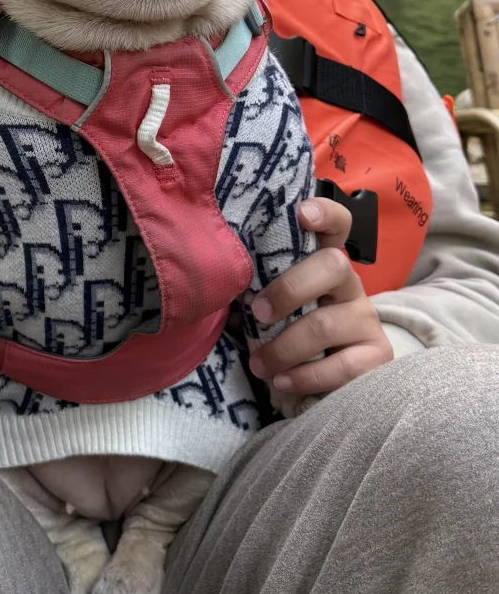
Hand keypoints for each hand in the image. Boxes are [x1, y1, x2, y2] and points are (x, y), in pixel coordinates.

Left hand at [248, 198, 393, 395]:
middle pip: (333, 266)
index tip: (303, 213)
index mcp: (323, 261)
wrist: (330, 377)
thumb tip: (216, 279)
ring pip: (327, 324)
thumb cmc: (287, 327)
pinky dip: (306, 377)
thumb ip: (258, 284)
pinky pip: (343, 366)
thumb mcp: (275, 301)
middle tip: (257, 313)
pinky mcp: (377, 356)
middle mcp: (350, 283)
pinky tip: (283, 381)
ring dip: (284, 348)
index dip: (326, 213)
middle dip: (289, 289)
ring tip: (259, 365)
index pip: (337, 224)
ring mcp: (366, 319)